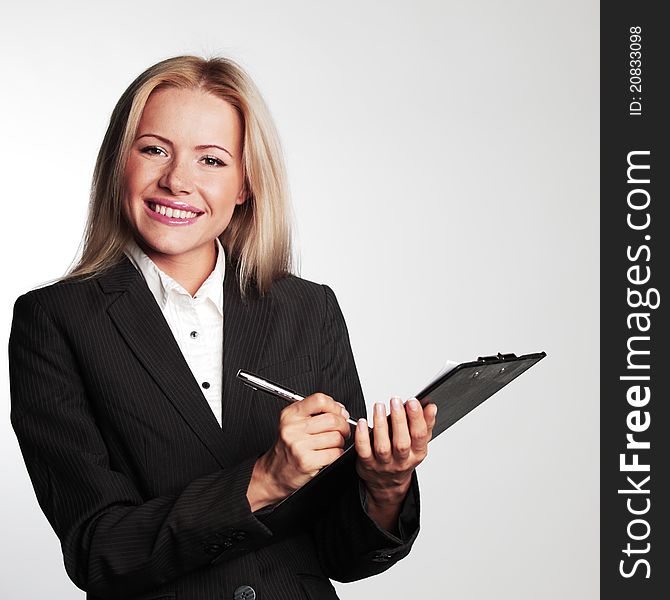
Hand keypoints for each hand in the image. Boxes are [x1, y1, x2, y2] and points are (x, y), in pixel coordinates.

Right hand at [248, 393, 350, 510]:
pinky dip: (337, 454)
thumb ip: (316, 412)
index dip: (334, 406)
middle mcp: (292, 428)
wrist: (274, 473)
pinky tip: (329, 454)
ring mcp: (298, 445)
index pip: (319, 400)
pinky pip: (335, 453)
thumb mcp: (294, 423)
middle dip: (343, 426)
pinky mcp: (306, 461)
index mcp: (290, 414)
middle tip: (342, 431)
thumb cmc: (287, 448)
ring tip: (332, 444)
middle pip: (332, 419)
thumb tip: (341, 410)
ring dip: (340, 442)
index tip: (339, 413)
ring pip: (336, 437)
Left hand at [354, 397, 436, 531]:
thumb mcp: (418, 443)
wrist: (387, 482)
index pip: (419, 436)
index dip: (417, 418)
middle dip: (399, 420)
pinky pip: (364, 450)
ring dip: (380, 425)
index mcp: (417, 453)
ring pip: (382, 446)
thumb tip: (431, 407)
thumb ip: (425, 424)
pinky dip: (362, 436)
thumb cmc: (403, 458)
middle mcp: (401, 460)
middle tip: (395, 401)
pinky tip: (362, 422)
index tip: (413, 402)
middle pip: (402, 442)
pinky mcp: (367, 464)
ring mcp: (383, 464)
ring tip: (379, 406)